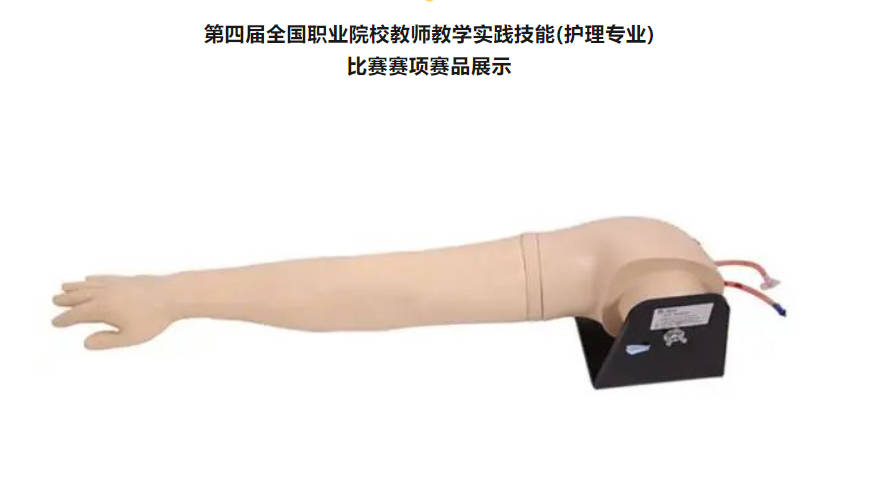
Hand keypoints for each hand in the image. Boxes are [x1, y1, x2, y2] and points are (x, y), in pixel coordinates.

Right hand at [52, 275, 178, 349]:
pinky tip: (89, 278)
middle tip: (54, 301)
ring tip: (63, 287)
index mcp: (102, 308)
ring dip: (74, 286)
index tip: (55, 323)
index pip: (76, 314)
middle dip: (65, 300)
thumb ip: (107, 341)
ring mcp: (115, 283)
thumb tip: (85, 343)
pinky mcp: (126, 278)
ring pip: (89, 284)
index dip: (64, 319)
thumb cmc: (154, 318)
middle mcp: (105, 292)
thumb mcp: (130, 337)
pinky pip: (103, 277)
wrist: (173, 294)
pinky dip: (92, 279)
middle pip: (79, 296)